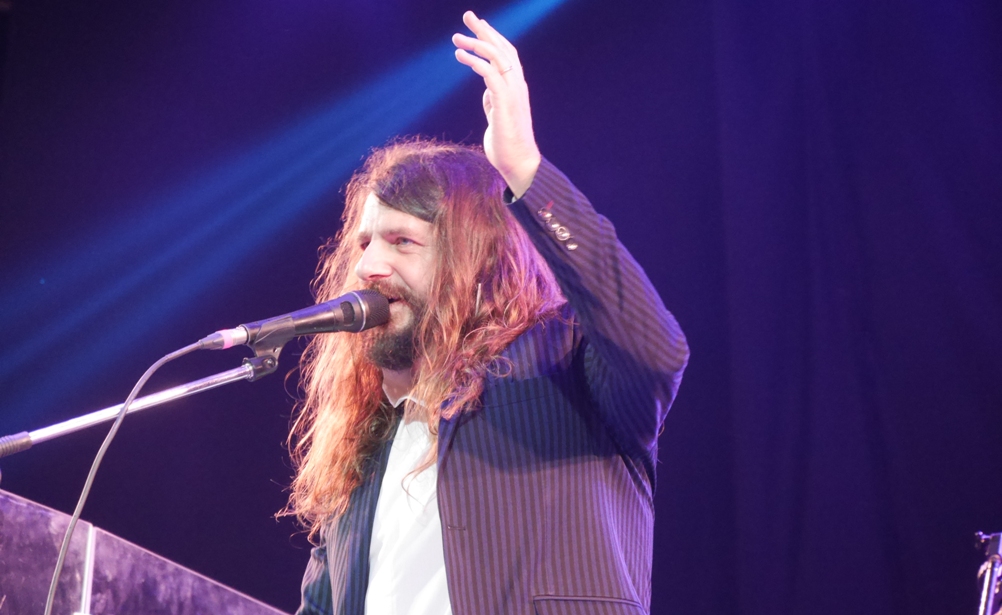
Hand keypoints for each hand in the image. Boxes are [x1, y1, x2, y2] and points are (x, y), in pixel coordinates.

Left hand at [453, 10, 540, 197]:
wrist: (519, 164)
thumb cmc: (507, 144)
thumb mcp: (497, 117)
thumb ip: (493, 102)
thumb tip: (487, 93)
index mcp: (516, 87)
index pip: (507, 54)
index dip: (493, 37)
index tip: (478, 25)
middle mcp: (517, 85)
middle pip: (503, 48)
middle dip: (485, 30)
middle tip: (468, 15)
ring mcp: (513, 93)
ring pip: (497, 57)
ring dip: (476, 43)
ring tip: (457, 37)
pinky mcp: (504, 102)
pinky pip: (489, 74)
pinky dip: (475, 61)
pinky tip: (461, 55)